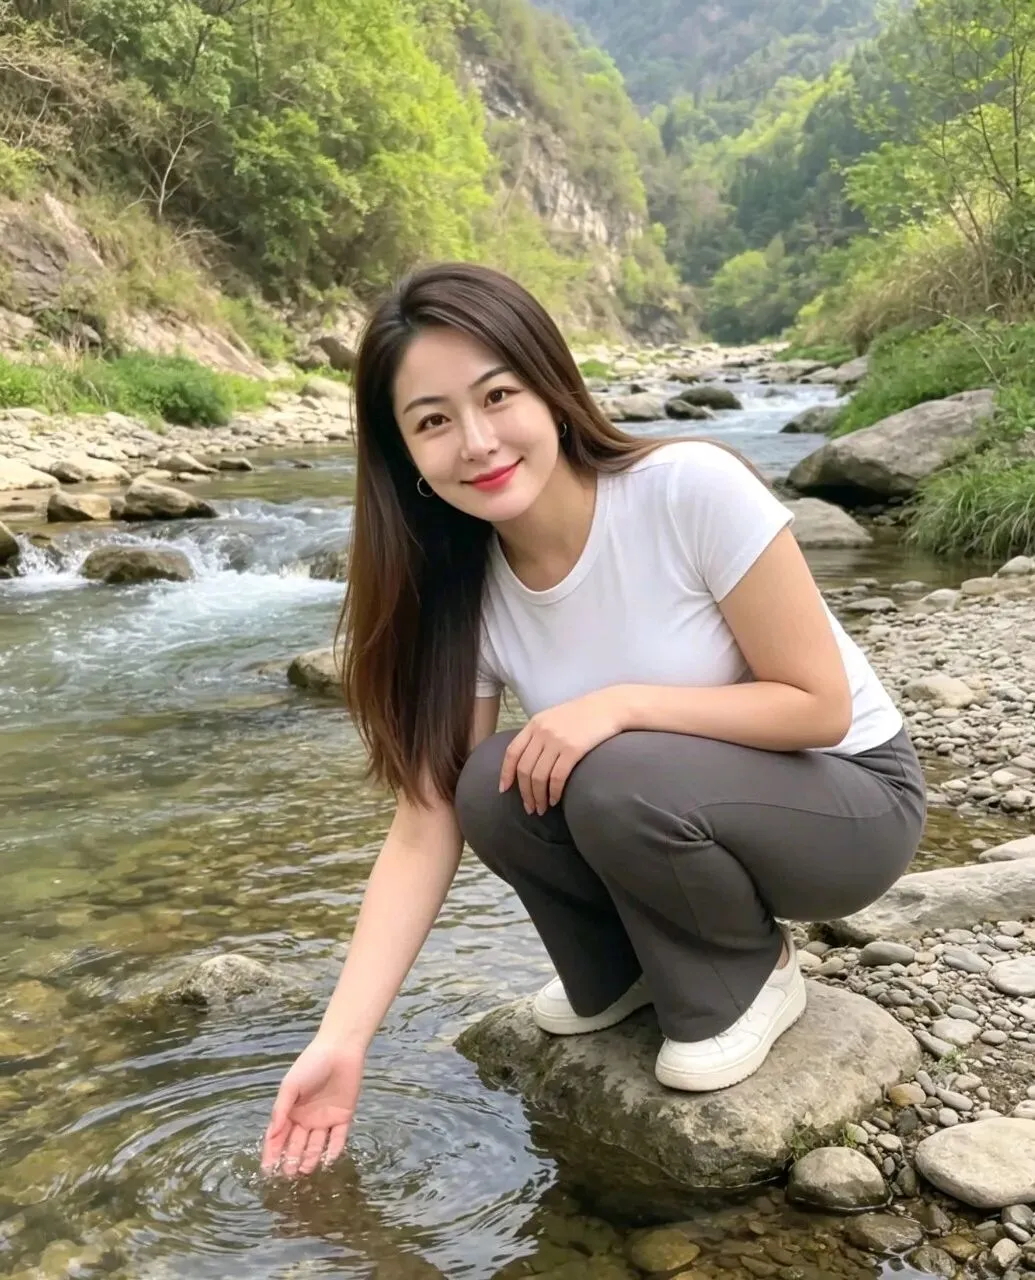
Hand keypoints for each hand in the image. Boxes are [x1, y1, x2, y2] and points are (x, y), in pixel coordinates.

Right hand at [261, 1035, 365, 1177]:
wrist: (340, 1050)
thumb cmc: (311, 1065)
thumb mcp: (291, 1086)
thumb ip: (281, 1110)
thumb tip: (272, 1135)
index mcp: (291, 1110)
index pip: (280, 1136)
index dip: (273, 1153)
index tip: (267, 1170)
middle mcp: (307, 1118)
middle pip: (297, 1144)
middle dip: (292, 1159)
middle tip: (288, 1176)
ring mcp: (325, 1119)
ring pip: (316, 1144)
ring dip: (311, 1158)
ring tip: (304, 1171)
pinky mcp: (344, 1117)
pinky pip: (338, 1137)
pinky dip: (334, 1149)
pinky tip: (327, 1160)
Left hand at [499, 687, 626, 814]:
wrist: (610, 706)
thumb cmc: (584, 715)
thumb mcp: (555, 718)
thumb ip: (540, 735)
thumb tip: (529, 761)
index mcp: (535, 724)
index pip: (512, 752)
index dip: (506, 773)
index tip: (504, 790)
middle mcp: (542, 731)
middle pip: (524, 769)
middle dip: (524, 793)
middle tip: (529, 808)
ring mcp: (557, 740)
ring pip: (538, 777)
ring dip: (538, 797)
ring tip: (541, 809)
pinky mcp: (573, 749)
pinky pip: (557, 777)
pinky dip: (553, 793)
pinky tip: (554, 800)